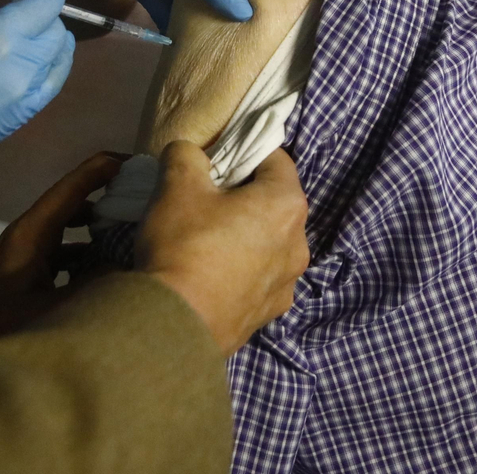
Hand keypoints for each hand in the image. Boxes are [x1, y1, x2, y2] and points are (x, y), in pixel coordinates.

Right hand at [0, 0, 74, 229]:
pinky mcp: (17, 122)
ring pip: (60, 61)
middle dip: (48, 11)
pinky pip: (51, 88)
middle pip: (56, 31)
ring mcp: (24, 99)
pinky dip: (52, 68)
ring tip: (33, 30)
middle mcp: (24, 68)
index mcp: (1, 38)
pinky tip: (33, 63)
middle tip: (26, 2)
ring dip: (53, 40)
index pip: (48, 4)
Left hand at [0, 152, 124, 356]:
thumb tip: (128, 270)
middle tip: (147, 202)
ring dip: (100, 229)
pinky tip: (110, 272)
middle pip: (74, 203)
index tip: (136, 163)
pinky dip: (88, 255)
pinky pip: (65, 252)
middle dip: (109, 199)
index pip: (71, 187)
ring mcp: (28, 254)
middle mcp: (30, 235)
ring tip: (136, 235)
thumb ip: (92, 288)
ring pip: (71, 229)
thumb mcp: (50, 309)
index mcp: (32, 233)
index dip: (103, 169)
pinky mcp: (28, 274)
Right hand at [136, 143, 309, 353]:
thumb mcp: (176, 184)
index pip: (276, 159)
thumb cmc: (185, 243)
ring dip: (244, 235)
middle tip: (205, 198)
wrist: (176, 325)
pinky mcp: (269, 314)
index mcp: (287, 205)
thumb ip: (186, 154)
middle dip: (243, 195)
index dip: (244, 151)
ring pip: (267, 243)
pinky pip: (257, 278)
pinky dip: (239, 270)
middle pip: (273, 203)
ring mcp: (287, 284)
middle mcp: (300, 244)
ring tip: (204, 239)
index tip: (216, 160)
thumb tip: (191, 154)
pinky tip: (209, 274)